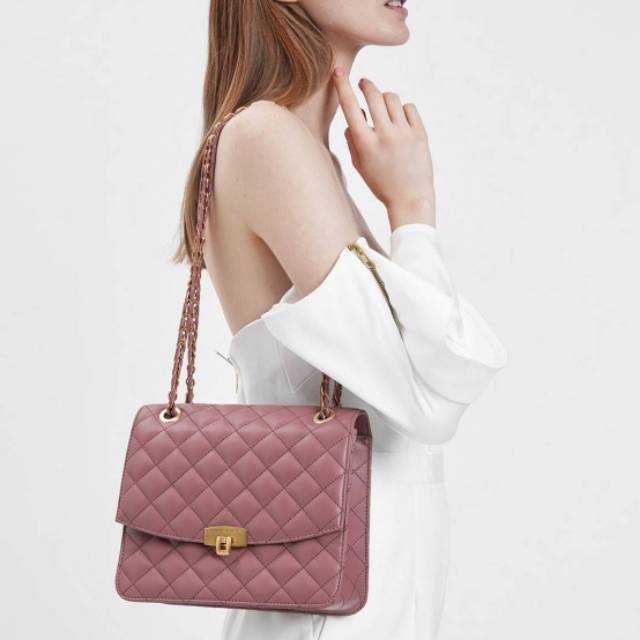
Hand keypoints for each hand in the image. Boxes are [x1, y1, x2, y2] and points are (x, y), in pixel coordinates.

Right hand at [332, 67, 435, 228]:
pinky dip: (403, 110)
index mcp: (365, 145)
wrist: (410, 199)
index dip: (343, 86)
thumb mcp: (360, 166)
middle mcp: (384, 136)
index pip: (350, 107)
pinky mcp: (420, 134)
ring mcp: (404, 134)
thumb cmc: (381, 184)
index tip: (338, 70)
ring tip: (383, 108)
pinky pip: (409, 108)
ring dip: (384, 98)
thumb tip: (354, 114)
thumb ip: (352, 140)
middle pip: (373, 95)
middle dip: (366, 85)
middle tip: (364, 84)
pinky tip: (400, 120)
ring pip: (392, 98)